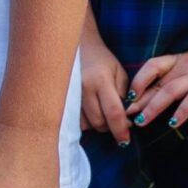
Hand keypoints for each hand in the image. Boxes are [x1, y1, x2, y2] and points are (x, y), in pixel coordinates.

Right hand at [80, 23, 132, 144]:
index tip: (125, 140)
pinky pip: (75, 120)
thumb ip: (123, 95)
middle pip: (98, 122)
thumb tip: (125, 118)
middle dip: (110, 127)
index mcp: (101, 80)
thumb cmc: (102, 59)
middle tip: (117, 121)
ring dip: (96, 125)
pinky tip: (91, 113)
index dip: (121, 129)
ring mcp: (70, 95)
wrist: (76, 47)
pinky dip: (85, 122)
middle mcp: (83, 89)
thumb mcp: (119, 72)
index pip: (113, 112)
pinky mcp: (62, 99)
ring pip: (85, 124)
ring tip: (102, 114)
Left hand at [127, 36, 187, 129]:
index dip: (136, 81)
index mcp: (182, 59)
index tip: (126, 97)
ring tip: (141, 122)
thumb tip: (164, 93)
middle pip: (156, 82)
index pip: (151, 66)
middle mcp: (187, 65)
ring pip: (169, 91)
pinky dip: (182, 112)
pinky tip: (173, 123)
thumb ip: (183, 76)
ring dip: (153, 107)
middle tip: (124, 116)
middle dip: (138, 100)